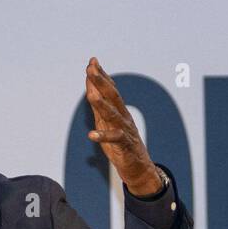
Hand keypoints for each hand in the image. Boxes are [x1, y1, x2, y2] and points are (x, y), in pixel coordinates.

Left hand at [84, 58, 163, 197]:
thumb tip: (90, 88)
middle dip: (101, 82)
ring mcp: (125, 130)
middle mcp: (123, 117)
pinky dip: (103, 136)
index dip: (101, 76)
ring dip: (101, 104)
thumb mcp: (107, 123)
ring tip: (90, 95)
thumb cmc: (120, 144)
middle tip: (91, 69)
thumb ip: (99, 107)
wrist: (137, 167)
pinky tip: (91, 135)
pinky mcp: (125, 145)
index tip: (92, 61)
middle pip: (112, 96)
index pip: (110, 90)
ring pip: (113, 114)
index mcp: (119, 110)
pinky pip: (115, 139)